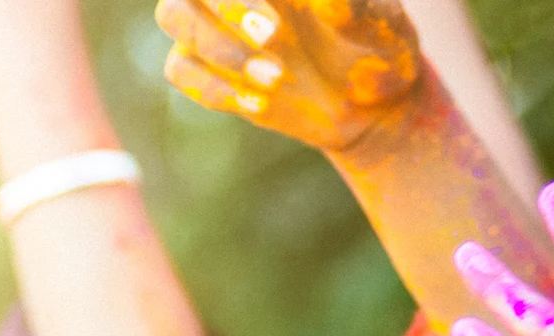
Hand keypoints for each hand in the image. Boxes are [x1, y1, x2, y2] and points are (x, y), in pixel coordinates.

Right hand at [157, 0, 423, 150]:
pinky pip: (180, 70)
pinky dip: (213, 88)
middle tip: (273, 36)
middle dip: (229, 6)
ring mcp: (217, 25)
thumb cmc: (379, 50)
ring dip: (216, 46)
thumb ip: (350, 7)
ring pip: (173, 15)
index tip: (277, 15)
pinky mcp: (211, 69)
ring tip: (274, 79)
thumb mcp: (379, 27)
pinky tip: (260, 104)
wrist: (373, 107)